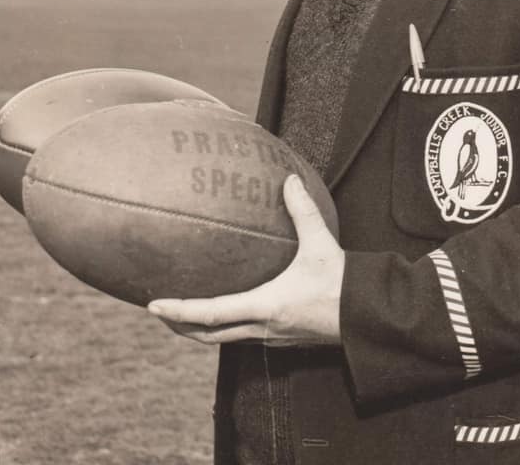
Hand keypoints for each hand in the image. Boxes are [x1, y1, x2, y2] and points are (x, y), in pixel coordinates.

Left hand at [147, 174, 343, 346]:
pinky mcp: (281, 339)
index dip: (179, 310)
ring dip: (200, 329)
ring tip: (183, 313)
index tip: (153, 306)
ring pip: (224, 339)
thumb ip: (302, 211)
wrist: (365, 317)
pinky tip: (226, 311)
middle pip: (208, 335)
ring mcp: (271, 338)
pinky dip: (223, 327)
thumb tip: (289, 179)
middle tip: (159, 312)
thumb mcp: (320, 243)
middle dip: (180, 325)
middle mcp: (262, 328)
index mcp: (265, 307)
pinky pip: (242, 336)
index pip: (210, 313)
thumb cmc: (341, 284)